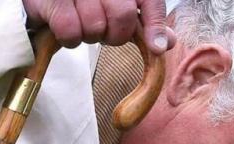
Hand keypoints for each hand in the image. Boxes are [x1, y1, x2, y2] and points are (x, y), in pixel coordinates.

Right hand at [22, 0, 176, 51]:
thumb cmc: (84, 5)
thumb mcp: (117, 10)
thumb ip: (144, 23)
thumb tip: (167, 43)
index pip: (149, 0)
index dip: (155, 25)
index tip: (155, 48)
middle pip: (123, 16)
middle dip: (115, 35)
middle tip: (104, 33)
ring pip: (95, 26)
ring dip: (89, 36)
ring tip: (82, 26)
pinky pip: (70, 30)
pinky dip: (69, 39)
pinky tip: (66, 31)